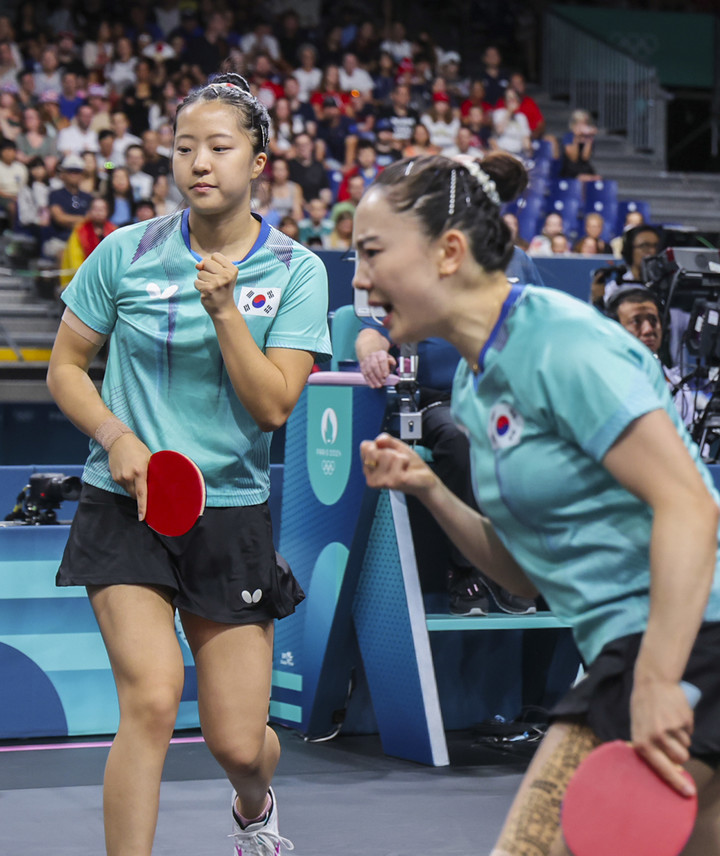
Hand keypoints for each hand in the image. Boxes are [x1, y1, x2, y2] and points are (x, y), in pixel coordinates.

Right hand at [107, 433, 151, 519]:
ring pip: (129, 492)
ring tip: (136, 477)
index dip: (143, 506)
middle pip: (135, 495)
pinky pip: (123, 486)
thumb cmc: (138, 449)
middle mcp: (128, 476)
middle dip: (140, 496)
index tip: (143, 517)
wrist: (118, 441)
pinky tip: (129, 474)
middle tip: (146, 489)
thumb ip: (152, 472)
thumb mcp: (149, 458)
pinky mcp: (114, 478)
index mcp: (140, 472)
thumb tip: (159, 485)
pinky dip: (127, 484)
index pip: (142, 493)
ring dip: (134, 489)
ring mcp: (120, 478)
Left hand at [194, 252, 238, 318]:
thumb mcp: (222, 275)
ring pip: (200, 273)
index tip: (218, 274)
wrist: (224, 309)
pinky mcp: (208, 289)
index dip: (213, 264)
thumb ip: (209, 265)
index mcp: (232, 269)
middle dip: (206, 271)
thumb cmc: (222, 290)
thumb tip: (198, 265)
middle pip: (206, 262)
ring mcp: (217, 282)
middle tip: (214, 282)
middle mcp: (226, 275)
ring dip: (202, 280)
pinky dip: (199, 287)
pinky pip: (196, 282)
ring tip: (211, 287)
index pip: (215, 256)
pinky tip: (207, 292)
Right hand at [359, 350, 396, 387]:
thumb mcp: (389, 359)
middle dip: (378, 375)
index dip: (384, 368)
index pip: (382, 360)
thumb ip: (391, 361)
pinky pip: (364, 374)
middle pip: (374, 366)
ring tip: (378, 385)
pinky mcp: (362, 366)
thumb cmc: (383, 360)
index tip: (386, 376)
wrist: (372, 357)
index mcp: (380, 353)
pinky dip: (368, 381)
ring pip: (368, 371)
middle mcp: (372, 356)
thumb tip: (392, 363)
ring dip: (373, 380)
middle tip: (383, 382)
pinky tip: (373, 386)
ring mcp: (366, 361)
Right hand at [360, 433, 438, 496]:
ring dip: (398, 456)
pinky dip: (405, 460)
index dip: (378, 445)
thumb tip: (378, 440)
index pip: (364, 447)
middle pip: (373, 450)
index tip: (387, 453)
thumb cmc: (409, 466)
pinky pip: (397, 460)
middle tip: (396, 461)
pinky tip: (405, 469)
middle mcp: (371, 477)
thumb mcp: (397, 448)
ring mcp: (381, 481)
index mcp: (369, 468)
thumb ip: (386, 440)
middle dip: (388, 451)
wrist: (423, 480)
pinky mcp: (393, 482)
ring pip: (385, 454)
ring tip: (402, 466)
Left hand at [630, 679, 695, 796]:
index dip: (676, 783)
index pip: (661, 769)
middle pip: (680, 759)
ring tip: (669, 723)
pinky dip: (685, 726)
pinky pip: (689, 732)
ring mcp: (671, 728)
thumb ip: (648, 746)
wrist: (652, 682)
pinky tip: (674, 714)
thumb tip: (666, 768)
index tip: (689, 793)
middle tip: (672, 740)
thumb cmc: (643, 708)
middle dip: (681, 754)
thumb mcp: (638, 728)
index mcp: (642, 742)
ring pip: (686, 746)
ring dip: (681, 738)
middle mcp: (656, 737)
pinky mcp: (683, 719)